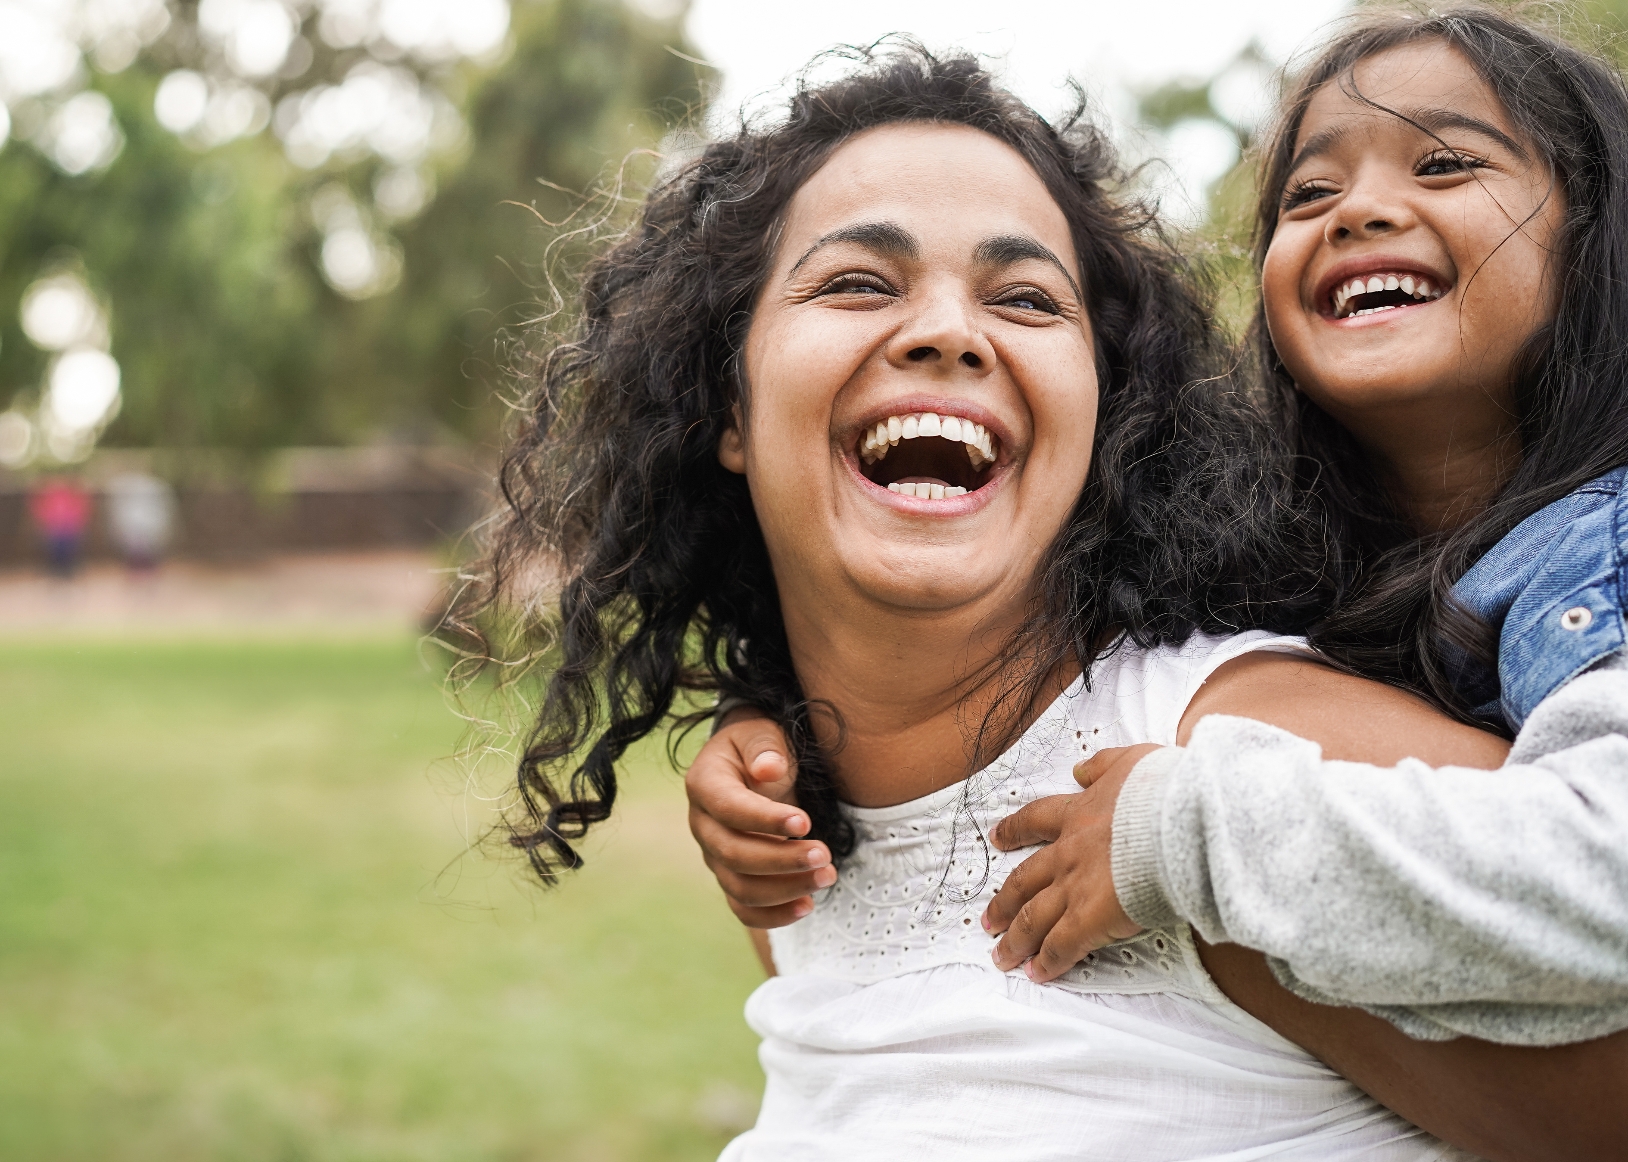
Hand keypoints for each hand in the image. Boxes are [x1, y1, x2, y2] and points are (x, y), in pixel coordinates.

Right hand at [685, 708, 835, 927]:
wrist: (753, 765)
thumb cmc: (760, 747)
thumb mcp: (761, 733)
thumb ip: (764, 747)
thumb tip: (768, 769)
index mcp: (704, 784)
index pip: (728, 809)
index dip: (764, 819)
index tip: (806, 822)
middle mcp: (702, 825)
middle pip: (733, 854)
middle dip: (782, 860)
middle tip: (825, 855)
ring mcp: (714, 856)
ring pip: (740, 887)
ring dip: (785, 889)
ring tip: (827, 876)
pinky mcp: (731, 877)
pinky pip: (745, 908)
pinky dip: (774, 915)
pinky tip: (808, 905)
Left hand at [980, 743, 1159, 980]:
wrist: (1178, 821)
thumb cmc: (1164, 791)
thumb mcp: (1130, 761)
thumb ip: (1102, 766)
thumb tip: (1080, 769)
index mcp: (1078, 814)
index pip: (1036, 821)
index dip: (1014, 831)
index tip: (997, 839)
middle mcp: (1068, 853)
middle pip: (1023, 880)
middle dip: (1004, 902)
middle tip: (988, 918)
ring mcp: (1075, 887)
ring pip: (1033, 918)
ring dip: (1015, 939)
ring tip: (1002, 956)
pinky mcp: (1089, 919)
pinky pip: (1060, 946)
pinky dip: (1047, 962)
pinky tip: (1038, 974)